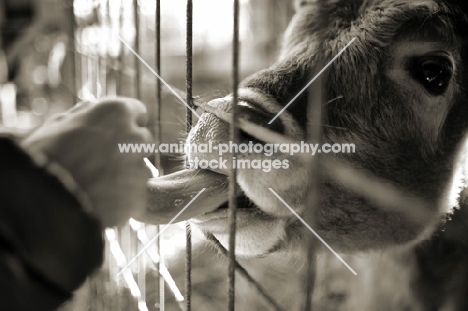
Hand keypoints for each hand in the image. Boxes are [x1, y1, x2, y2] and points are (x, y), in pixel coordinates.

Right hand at [21, 97, 152, 226]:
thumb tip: (95, 109)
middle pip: (142, 140)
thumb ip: (86, 114)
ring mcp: (140, 167)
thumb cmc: (43, 156)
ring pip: (141, 169)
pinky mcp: (140, 196)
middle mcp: (135, 136)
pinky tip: (100, 201)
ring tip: (97, 184)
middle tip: (102, 162)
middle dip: (128, 149)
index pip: (137, 112)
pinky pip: (136, 196)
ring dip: (127, 175)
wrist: (40, 200)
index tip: (113, 133)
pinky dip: (123, 199)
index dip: (124, 123)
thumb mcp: (60, 123)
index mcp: (117, 111)